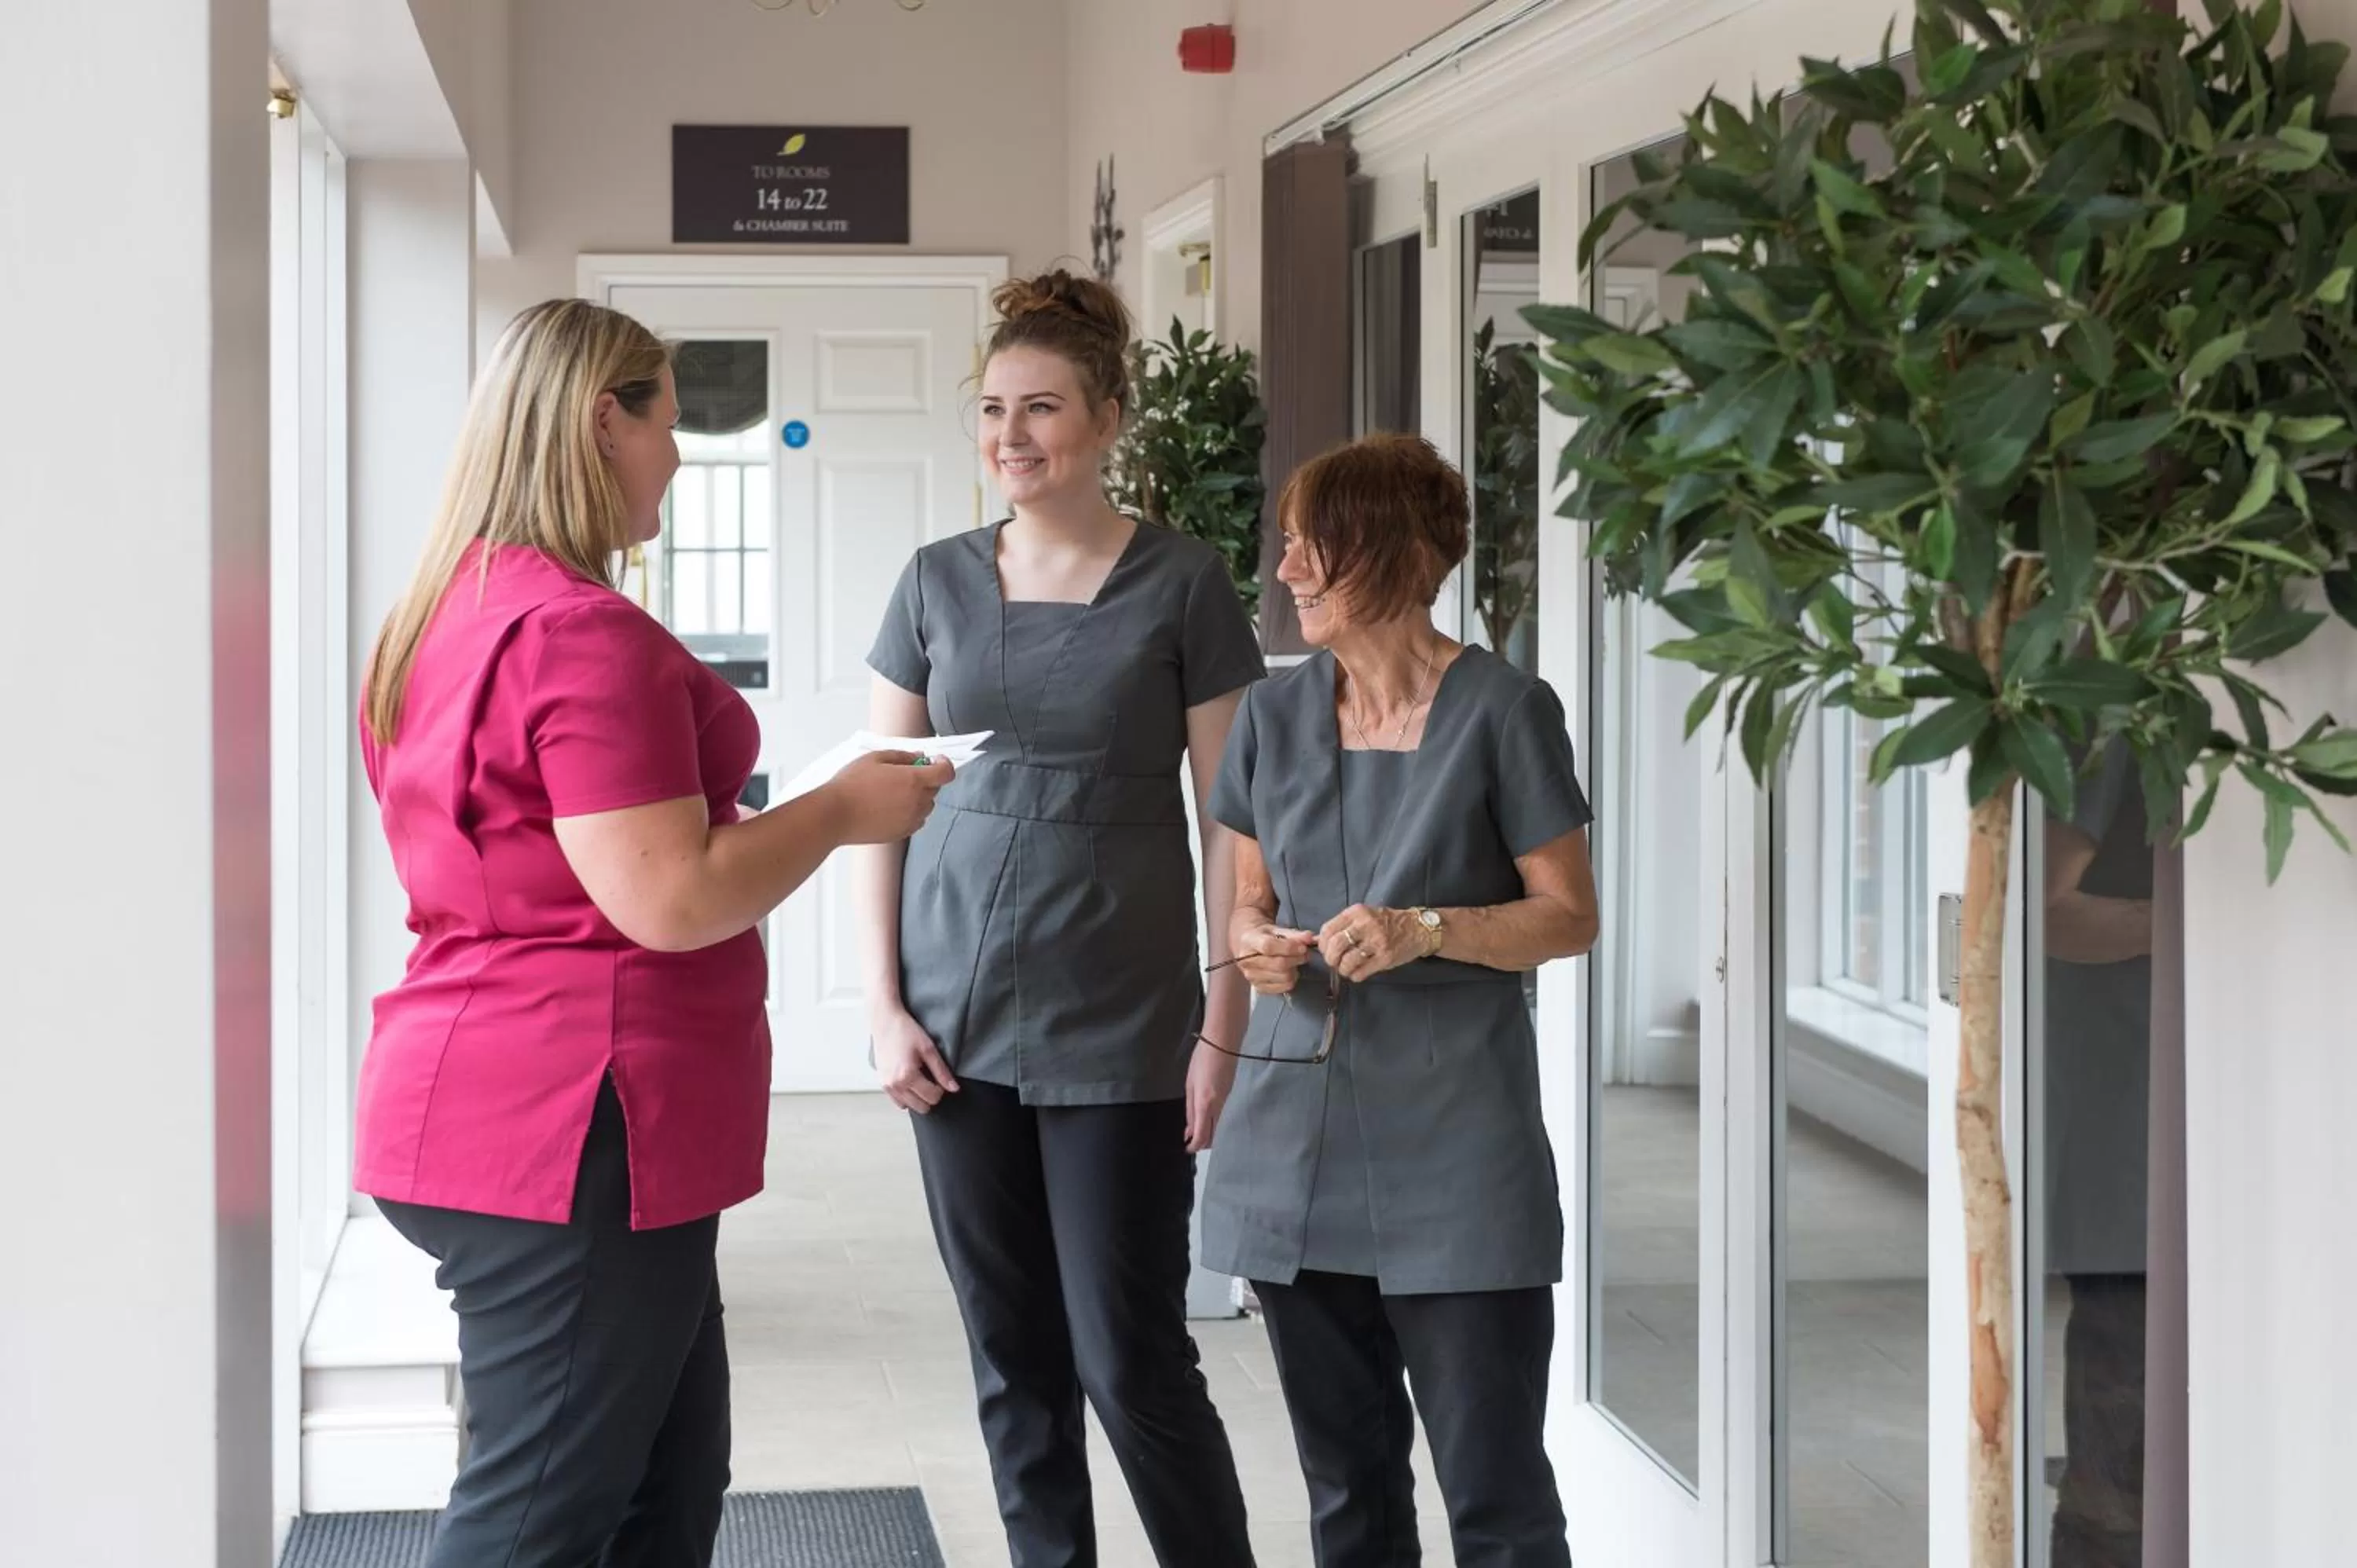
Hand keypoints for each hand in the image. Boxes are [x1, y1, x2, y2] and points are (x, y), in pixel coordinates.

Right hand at [825, 751, 953, 844]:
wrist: (835, 815)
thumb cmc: (851, 785)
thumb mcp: (875, 758)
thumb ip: (902, 756)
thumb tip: (919, 757)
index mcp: (914, 781)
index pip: (946, 773)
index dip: (943, 764)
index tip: (935, 760)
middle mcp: (917, 802)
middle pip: (935, 789)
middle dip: (927, 778)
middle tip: (905, 773)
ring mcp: (910, 820)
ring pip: (926, 806)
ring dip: (919, 797)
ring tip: (893, 791)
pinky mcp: (901, 833)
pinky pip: (916, 820)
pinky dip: (910, 812)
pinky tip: (890, 806)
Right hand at [873, 1005, 959, 1112]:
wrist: (885, 1022)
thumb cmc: (906, 1031)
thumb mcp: (929, 1049)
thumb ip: (942, 1071)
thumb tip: (954, 1088)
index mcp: (907, 1076)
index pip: (932, 1097)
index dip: (941, 1089)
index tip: (939, 1076)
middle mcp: (895, 1085)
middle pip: (922, 1107)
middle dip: (930, 1095)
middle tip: (930, 1078)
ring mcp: (887, 1086)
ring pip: (910, 1107)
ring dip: (918, 1097)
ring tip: (919, 1078)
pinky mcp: (882, 1083)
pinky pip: (898, 1102)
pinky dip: (907, 1097)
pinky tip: (910, 1082)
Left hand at [1185, 1039, 1235, 1152]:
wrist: (1223, 1043)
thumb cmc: (1202, 1059)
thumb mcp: (1190, 1085)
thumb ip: (1190, 1110)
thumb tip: (1189, 1130)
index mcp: (1205, 1104)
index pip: (1202, 1136)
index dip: (1194, 1147)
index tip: (1186, 1148)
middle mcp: (1218, 1107)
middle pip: (1213, 1136)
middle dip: (1202, 1143)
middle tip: (1189, 1141)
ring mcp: (1226, 1101)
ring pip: (1218, 1127)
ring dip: (1208, 1133)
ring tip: (1194, 1128)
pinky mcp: (1229, 1095)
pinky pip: (1221, 1116)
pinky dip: (1212, 1122)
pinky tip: (1203, 1115)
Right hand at [1233, 920, 1315, 995]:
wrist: (1248, 945)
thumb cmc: (1264, 936)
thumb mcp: (1277, 930)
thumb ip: (1294, 934)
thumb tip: (1310, 938)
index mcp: (1249, 942)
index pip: (1269, 946)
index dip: (1289, 947)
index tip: (1303, 947)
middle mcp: (1247, 961)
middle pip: (1278, 964)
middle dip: (1297, 959)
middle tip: (1305, 954)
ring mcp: (1252, 977)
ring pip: (1283, 978)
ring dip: (1295, 969)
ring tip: (1296, 962)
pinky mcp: (1259, 988)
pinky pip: (1283, 988)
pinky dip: (1291, 980)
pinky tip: (1290, 971)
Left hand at [1318, 905, 1423, 982]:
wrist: (1417, 928)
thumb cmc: (1387, 922)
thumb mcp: (1364, 916)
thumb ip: (1343, 926)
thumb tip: (1318, 941)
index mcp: (1357, 912)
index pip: (1328, 929)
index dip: (1322, 944)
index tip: (1326, 951)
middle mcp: (1366, 925)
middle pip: (1335, 946)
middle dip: (1330, 959)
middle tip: (1334, 963)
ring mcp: (1377, 942)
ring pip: (1347, 961)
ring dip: (1343, 969)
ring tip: (1347, 969)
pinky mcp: (1385, 957)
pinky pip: (1361, 972)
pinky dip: (1355, 976)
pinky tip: (1358, 973)